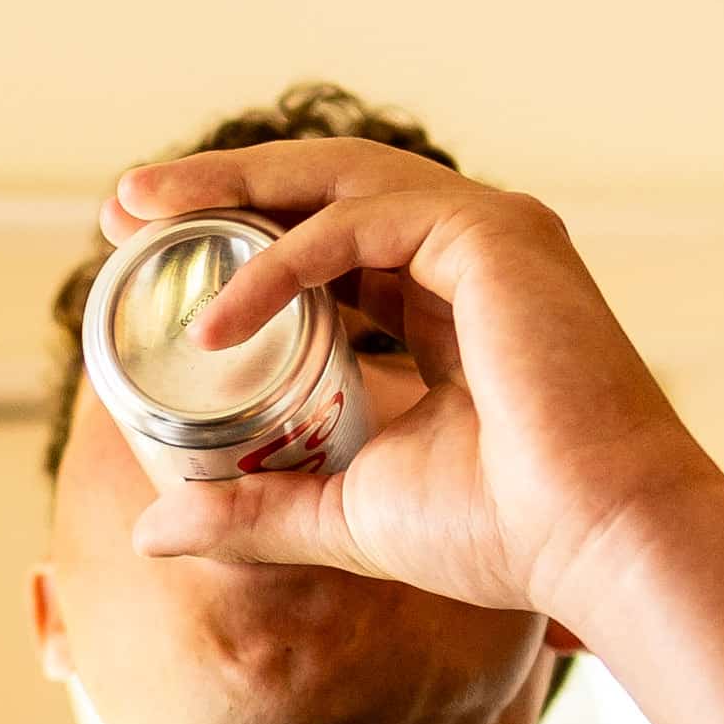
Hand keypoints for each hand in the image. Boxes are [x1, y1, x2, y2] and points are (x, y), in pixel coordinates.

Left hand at [103, 140, 723, 614]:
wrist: (600, 544)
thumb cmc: (502, 532)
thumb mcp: (344, 510)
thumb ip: (257, 508)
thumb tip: (153, 531)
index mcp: (451, 300)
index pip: (332, 239)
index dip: (243, 235)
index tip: (156, 250)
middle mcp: (474, 252)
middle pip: (325, 186)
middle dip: (220, 187)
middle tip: (123, 204)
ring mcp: (491, 234)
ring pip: (336, 179)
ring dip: (231, 190)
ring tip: (139, 215)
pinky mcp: (494, 238)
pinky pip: (358, 227)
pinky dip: (278, 265)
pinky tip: (215, 319)